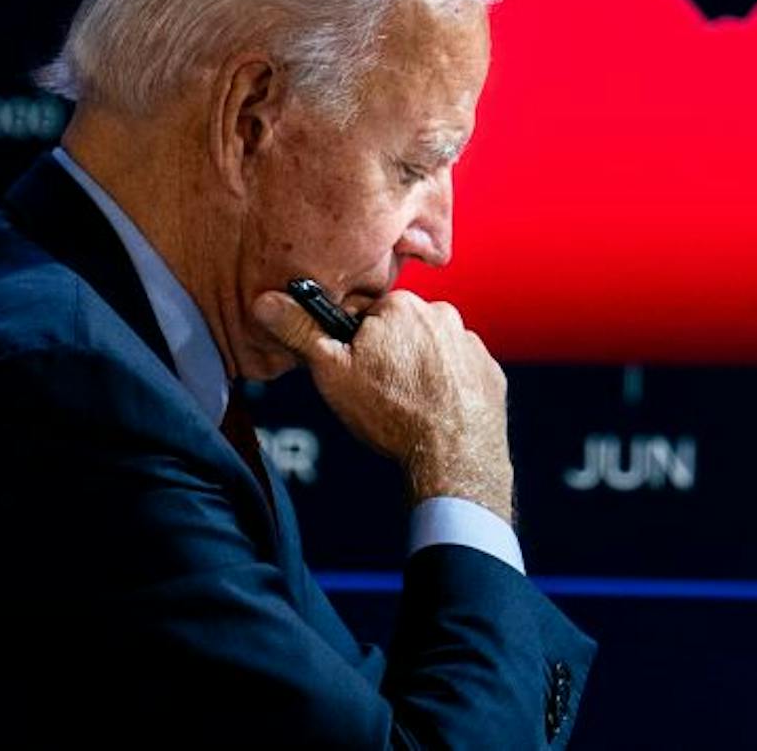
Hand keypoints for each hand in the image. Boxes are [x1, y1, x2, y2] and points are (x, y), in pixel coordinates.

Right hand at [253, 288, 514, 522]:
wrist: (452, 455)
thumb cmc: (392, 413)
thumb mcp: (332, 372)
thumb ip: (300, 332)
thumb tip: (266, 301)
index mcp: (402, 306)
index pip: (369, 315)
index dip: (357, 345)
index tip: (356, 370)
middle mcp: (442, 315)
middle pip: (403, 331)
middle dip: (390, 355)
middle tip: (380, 392)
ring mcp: (471, 344)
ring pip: (434, 352)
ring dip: (421, 371)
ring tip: (408, 406)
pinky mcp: (490, 372)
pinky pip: (462, 374)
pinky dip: (449, 388)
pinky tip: (435, 412)